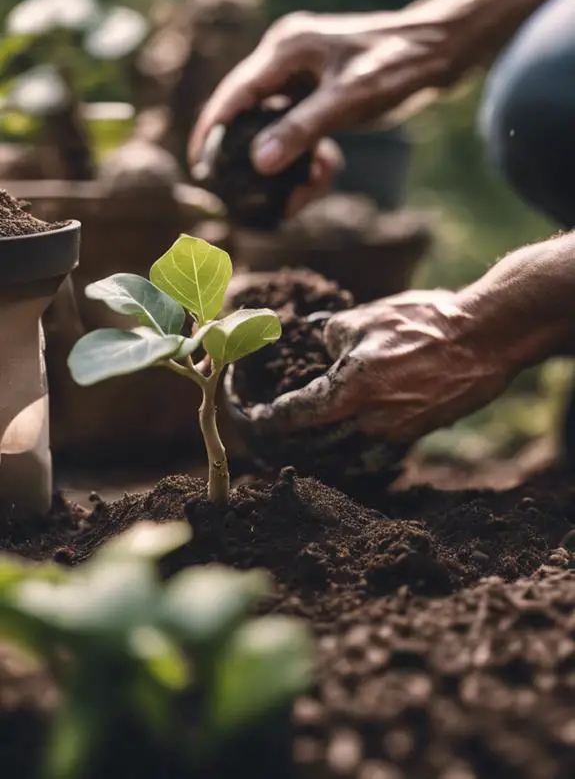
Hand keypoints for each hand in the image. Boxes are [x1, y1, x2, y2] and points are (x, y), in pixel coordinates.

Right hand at [189, 8, 455, 180]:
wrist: (442, 49)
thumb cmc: (399, 64)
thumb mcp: (348, 100)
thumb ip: (302, 129)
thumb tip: (258, 162)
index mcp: (285, 49)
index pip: (233, 94)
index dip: (210, 129)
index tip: (197, 166)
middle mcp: (286, 58)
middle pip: (249, 114)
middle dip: (249, 156)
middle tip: (243, 195)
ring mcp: (303, 76)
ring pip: (276, 128)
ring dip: (287, 164)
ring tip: (305, 194)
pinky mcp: (319, 92)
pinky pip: (299, 130)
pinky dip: (309, 156)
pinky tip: (324, 175)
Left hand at [248, 289, 512, 446]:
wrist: (483, 339)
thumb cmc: (424, 322)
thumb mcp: (363, 318)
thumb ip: (329, 334)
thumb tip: (314, 341)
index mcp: (349, 391)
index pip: (289, 418)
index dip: (259, 418)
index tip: (243, 413)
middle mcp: (367, 423)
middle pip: (307, 449)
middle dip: (276, 443)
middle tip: (258, 433)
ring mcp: (392, 436)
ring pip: (336, 461)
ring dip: (308, 454)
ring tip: (290, 442)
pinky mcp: (412, 437)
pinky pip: (367, 459)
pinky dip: (344, 456)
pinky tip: (336, 444)